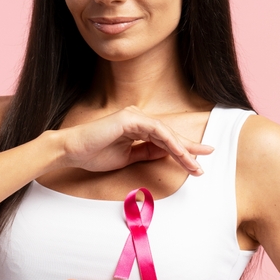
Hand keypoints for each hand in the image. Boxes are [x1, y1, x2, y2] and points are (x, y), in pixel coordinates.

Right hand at [58, 106, 213, 175]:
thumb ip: (147, 153)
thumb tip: (167, 153)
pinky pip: (156, 131)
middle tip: (207, 157)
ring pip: (166, 133)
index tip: (198, 160)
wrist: (72, 151)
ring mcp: (134, 116)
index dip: (182, 149)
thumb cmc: (94, 154)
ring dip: (182, 149)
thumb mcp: (127, 157)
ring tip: (195, 163)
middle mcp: (137, 118)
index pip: (164, 139)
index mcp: (136, 127)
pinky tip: (180, 153)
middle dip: (189, 148)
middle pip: (169, 134)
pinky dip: (169, 142)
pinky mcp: (129, 118)